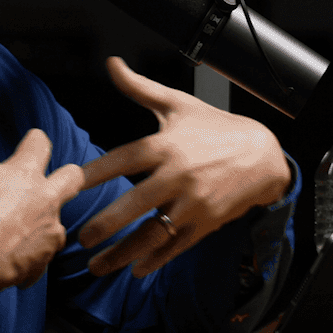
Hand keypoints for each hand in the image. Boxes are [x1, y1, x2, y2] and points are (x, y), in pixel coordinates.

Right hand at [0, 92, 85, 291]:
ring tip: (21, 225)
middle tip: (48, 179)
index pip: (41, 143)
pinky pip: (45, 250)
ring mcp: (50, 229)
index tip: (29, 141)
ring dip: (45, 217)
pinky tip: (13, 254)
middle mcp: (46, 198)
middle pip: (73, 176)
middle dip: (65, 175)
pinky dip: (32, 250)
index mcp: (24, 174)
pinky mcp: (46, 256)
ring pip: (59, 217)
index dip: (34, 141)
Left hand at [76, 57, 292, 276]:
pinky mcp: (207, 222)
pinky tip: (136, 269)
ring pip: (154, 232)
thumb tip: (112, 64)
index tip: (69, 184)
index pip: (123, 159)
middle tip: (79, 238)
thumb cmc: (216, 126)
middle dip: (105, 224)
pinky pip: (177, 245)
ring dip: (124, 252)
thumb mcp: (179, 104)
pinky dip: (157, 259)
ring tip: (98, 266)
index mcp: (166, 144)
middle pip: (136, 203)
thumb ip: (140, 88)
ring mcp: (194, 202)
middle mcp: (178, 174)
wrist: (264, 154)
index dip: (95, 172)